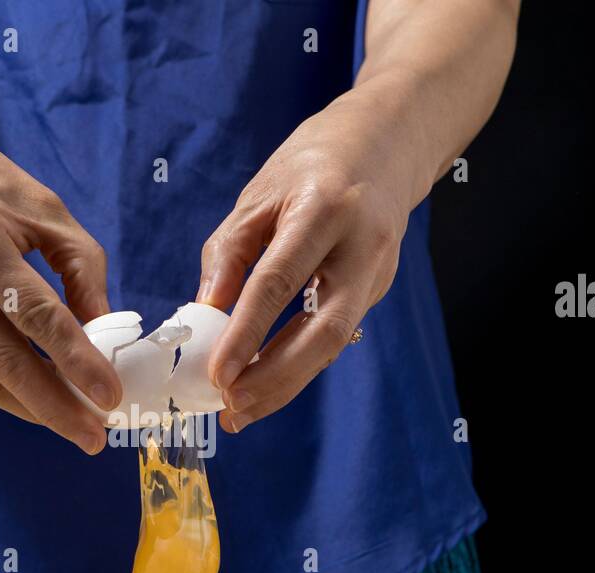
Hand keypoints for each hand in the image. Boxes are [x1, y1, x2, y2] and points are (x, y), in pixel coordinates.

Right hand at [0, 96, 120, 453]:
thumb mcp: (44, 207)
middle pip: (4, 360)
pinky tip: (40, 398)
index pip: (36, 314)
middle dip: (55, 407)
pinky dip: (6, 388)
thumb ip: (81, 269)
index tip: (110, 395)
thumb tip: (106, 333)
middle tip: (95, 437)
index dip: (76, 360)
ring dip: (32, 408)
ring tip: (76, 426)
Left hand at [197, 87, 429, 432]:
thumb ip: (230, 252)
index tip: (216, 374)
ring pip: (333, 344)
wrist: (389, 141)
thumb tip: (205, 313)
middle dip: (275, 378)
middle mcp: (361, 245)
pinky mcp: (378, 288)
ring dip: (287, 384)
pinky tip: (265, 386)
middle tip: (232, 407)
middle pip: (323, 331)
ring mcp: (378, 272)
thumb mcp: (260, 192)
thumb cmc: (314, 162)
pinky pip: (334, 335)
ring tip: (242, 410)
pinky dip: (299, 366)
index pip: (280, 281)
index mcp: (324, 209)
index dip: (247, 333)